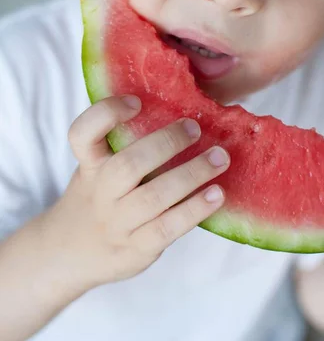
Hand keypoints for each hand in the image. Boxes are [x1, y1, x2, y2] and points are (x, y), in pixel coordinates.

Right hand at [51, 96, 229, 291]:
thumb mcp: (98, 168)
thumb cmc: (98, 198)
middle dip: (166, 142)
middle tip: (195, 127)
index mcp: (90, 165)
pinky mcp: (136, 250)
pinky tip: (217, 195)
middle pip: (128, 165)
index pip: (82, 135)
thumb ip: (125, 144)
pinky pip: (168, 228)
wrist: (71, 255)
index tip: (136, 101)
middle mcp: (100, 193)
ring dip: (191, 174)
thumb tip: (181, 105)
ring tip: (220, 158)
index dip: (106, 114)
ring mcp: (117, 223)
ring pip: (154, 197)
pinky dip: (195, 210)